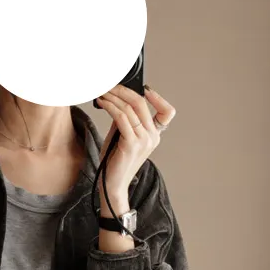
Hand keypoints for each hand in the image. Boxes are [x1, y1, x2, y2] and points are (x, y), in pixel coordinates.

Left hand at [94, 85, 175, 211]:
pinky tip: (102, 103)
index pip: (167, 112)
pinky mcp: (131, 144)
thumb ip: (125, 119)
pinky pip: (121, 117)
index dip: (158, 97)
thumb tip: (119, 100)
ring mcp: (144, 140)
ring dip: (113, 97)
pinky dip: (110, 106)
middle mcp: (152, 137)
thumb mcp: (122, 136)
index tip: (143, 88)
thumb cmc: (115, 162)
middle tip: (110, 85)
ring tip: (102, 93)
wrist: (112, 184)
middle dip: (123, 90)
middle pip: (142, 103)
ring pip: (130, 108)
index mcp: (154, 135)